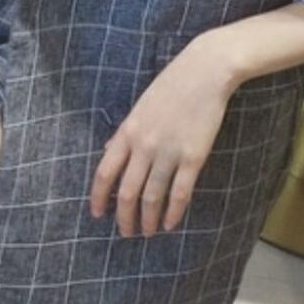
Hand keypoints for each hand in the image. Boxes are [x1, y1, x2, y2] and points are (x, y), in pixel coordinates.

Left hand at [88, 40, 232, 237]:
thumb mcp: (140, 107)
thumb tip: (107, 150)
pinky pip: (179, 193)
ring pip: (152, 198)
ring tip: (148, 232)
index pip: (104, 172)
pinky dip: (174, 213)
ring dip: (149, 220)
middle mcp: (144, 145)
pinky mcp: (193, 157)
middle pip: (126, 192)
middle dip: (124, 218)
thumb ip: (124, 132)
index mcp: (127, 131)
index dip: (98, 197)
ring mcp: (168, 152)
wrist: (205, 71)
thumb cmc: (172, 85)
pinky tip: (171, 223)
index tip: (98, 214)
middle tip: (126, 232)